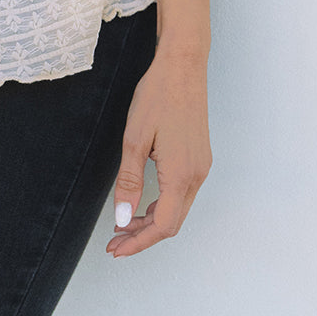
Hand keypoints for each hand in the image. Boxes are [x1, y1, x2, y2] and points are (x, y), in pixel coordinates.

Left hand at [107, 46, 211, 257]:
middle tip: (115, 242)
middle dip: (143, 236)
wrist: (183, 66)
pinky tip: (144, 201)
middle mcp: (197, 175)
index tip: (116, 249)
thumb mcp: (135, 138)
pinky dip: (162, 204)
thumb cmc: (157, 96)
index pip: (162, 225)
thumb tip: (123, 219)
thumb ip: (129, 181)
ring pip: (178, 208)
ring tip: (125, 224)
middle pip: (172, 222)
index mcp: (181, 174)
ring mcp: (201, 166)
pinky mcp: (199, 157)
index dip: (139, 242)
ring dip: (152, 220)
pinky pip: (182, 193)